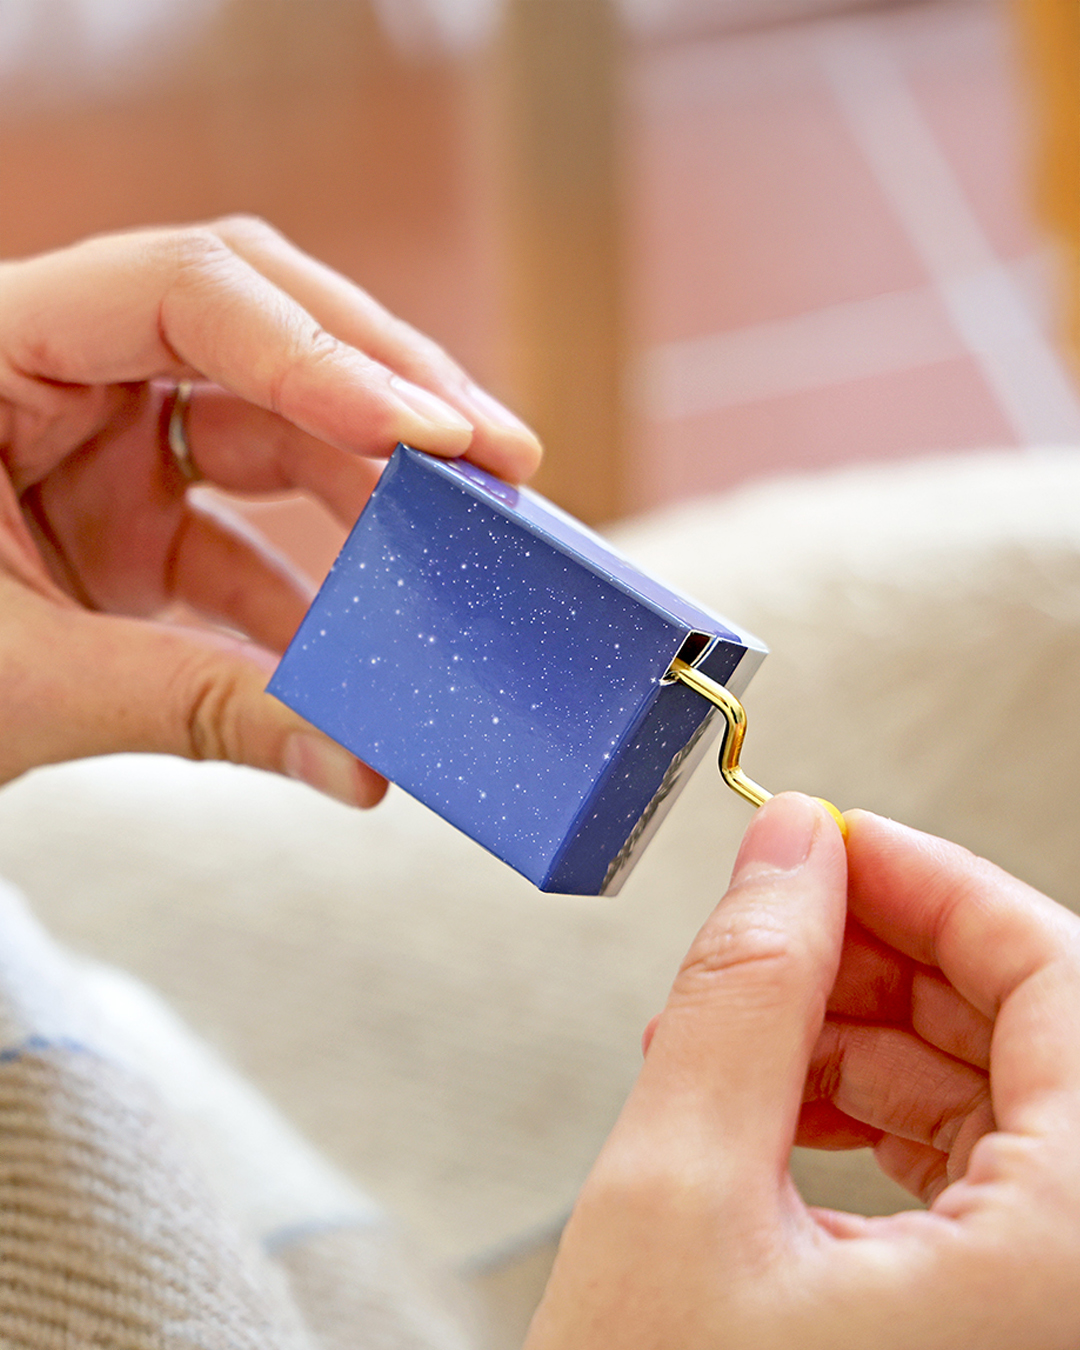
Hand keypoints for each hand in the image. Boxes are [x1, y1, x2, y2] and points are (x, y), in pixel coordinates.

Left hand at [0, 217, 540, 798]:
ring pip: (272, 429)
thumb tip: (364, 767)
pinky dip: (315, 588)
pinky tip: (371, 641)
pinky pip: (250, 531)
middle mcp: (59, 370)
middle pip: (259, 328)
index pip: (183, 294)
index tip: (429, 437)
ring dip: (372, 495)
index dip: (320, 352)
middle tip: (499, 458)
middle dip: (387, 395)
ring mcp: (101, 440)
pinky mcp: (134, 514)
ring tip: (467, 547)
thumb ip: (200, 711)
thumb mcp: (24, 684)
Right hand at [526, 795, 1079, 1348]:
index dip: (938, 884)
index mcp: (1078, 1266)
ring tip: (754, 1024)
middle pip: (1045, 1034)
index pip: (1064, 982)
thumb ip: (744, 994)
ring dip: (877, 1034)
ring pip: (1012, 1101)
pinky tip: (785, 1099)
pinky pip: (986, 1178)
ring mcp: (1056, 1317)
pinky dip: (883, 1115)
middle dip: (895, 956)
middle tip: (778, 920)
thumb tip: (787, 852)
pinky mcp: (1010, 1336)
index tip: (834, 839)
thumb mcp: (681, 1199)